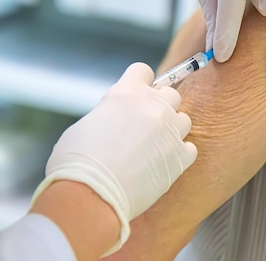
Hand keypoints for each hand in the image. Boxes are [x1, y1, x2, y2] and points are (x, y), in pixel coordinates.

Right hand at [32, 63, 196, 253]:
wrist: (90, 195)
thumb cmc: (76, 164)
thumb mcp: (85, 125)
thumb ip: (108, 115)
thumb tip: (113, 122)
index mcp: (126, 93)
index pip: (143, 70)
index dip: (140, 82)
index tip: (136, 96)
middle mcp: (153, 106)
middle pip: (170, 94)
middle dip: (160, 106)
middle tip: (145, 126)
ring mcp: (170, 130)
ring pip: (184, 120)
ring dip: (172, 130)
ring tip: (154, 148)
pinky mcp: (180, 157)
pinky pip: (190, 148)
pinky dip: (179, 155)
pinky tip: (163, 165)